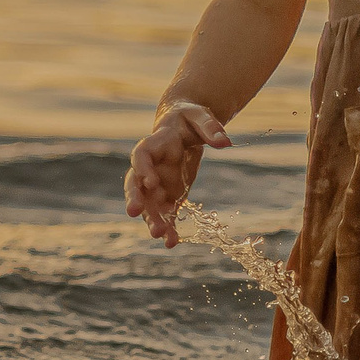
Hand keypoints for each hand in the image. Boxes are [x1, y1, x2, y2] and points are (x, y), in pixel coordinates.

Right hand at [124, 101, 231, 247]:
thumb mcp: (200, 116)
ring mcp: (156, 183)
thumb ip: (211, 127)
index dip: (142, 168)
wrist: (183, 127)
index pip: (141, 155)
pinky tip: (172, 243)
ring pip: (148, 203)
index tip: (150, 183)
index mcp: (155, 142)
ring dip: (151, 219)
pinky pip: (165, 213)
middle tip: (134, 212)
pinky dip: (168, 227)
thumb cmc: (190, 117)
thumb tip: (225, 142)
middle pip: (135, 183)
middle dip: (135, 197)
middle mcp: (150, 166)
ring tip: (159, 236)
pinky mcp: (167, 195)